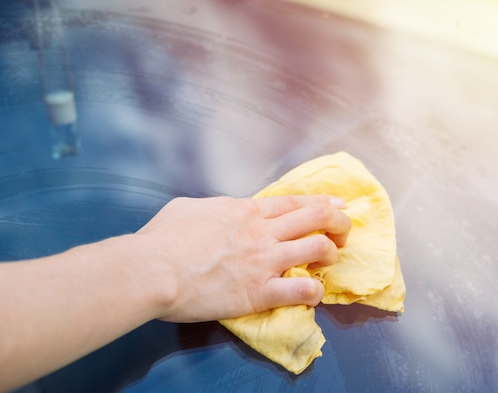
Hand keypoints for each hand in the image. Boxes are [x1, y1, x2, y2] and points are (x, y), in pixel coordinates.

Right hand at [135, 195, 350, 322]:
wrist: (153, 269)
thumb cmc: (163, 238)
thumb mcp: (189, 208)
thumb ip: (214, 208)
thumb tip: (221, 212)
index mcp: (246, 211)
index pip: (295, 203)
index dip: (322, 203)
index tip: (339, 205)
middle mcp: (262, 232)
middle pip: (315, 219)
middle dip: (338, 223)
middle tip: (344, 231)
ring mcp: (264, 261)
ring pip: (316, 249)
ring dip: (330, 254)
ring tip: (329, 261)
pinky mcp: (259, 292)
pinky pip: (301, 291)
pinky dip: (313, 292)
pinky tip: (313, 293)